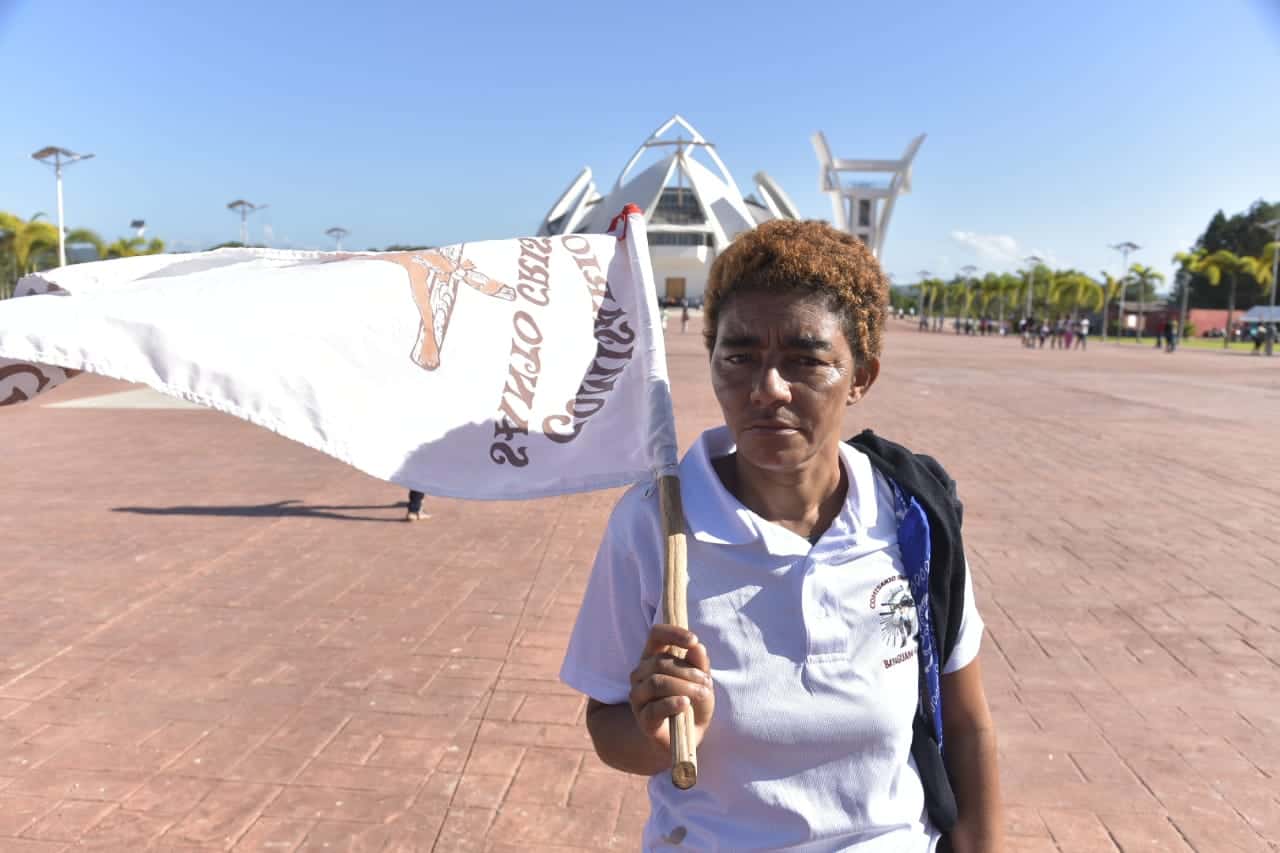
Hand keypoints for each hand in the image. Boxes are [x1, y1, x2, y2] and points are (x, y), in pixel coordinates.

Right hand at [628, 624, 713, 752]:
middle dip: (688, 670)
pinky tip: (685, 704)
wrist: (688, 735)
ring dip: (684, 686)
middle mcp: (640, 674)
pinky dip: (672, 703)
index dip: (673, 633)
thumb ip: (700, 663)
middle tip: (707, 682)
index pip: (656, 635)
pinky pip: (654, 707)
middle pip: (659, 662)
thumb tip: (697, 647)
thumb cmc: (693, 702)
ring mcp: (638, 697)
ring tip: (702, 694)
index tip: (694, 640)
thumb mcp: (702, 680)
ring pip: (656, 682)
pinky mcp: (643, 718)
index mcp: (653, 658)